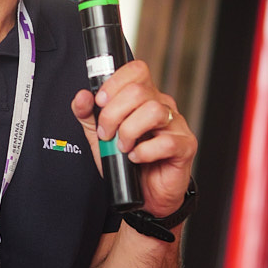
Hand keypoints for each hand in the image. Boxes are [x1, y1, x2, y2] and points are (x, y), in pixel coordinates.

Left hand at [71, 60, 196, 220]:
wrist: (145, 197)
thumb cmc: (127, 163)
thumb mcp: (100, 137)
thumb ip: (88, 115)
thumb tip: (82, 96)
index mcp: (145, 98)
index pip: (137, 71)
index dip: (115, 82)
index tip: (100, 102)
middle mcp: (163, 106)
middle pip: (139, 91)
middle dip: (114, 113)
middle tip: (106, 133)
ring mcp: (176, 125)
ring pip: (153, 111)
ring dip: (129, 131)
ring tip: (123, 147)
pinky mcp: (185, 146)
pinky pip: (166, 142)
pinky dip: (145, 151)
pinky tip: (137, 158)